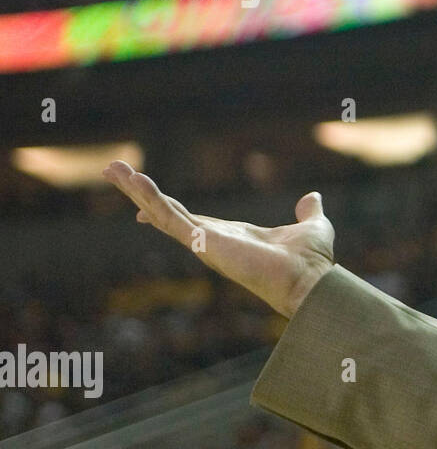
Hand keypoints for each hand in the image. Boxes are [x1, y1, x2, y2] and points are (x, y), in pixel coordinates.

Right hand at [102, 160, 334, 318]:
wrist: (312, 280)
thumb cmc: (312, 262)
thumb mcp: (313, 226)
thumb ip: (308, 212)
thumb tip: (312, 198)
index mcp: (232, 235)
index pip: (191, 219)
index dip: (167, 207)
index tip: (145, 197)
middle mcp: (213, 240)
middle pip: (168, 211)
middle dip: (140, 192)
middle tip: (113, 170)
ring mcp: (206, 242)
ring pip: (163, 212)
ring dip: (137, 191)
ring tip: (112, 169)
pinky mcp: (205, 243)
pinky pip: (172, 219)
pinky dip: (153, 201)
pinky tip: (136, 183)